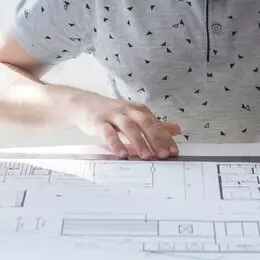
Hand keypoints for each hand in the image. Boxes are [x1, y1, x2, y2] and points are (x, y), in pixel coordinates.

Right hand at [63, 91, 179, 159]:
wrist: (82, 104)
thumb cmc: (111, 113)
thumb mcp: (133, 116)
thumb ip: (153, 124)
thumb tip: (176, 130)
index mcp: (138, 110)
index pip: (155, 123)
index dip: (165, 137)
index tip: (173, 151)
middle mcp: (127, 111)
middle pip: (144, 123)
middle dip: (155, 138)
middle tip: (163, 154)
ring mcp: (112, 115)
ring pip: (128, 126)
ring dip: (138, 141)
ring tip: (146, 156)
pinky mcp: (98, 122)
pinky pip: (107, 132)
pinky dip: (115, 142)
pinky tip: (121, 154)